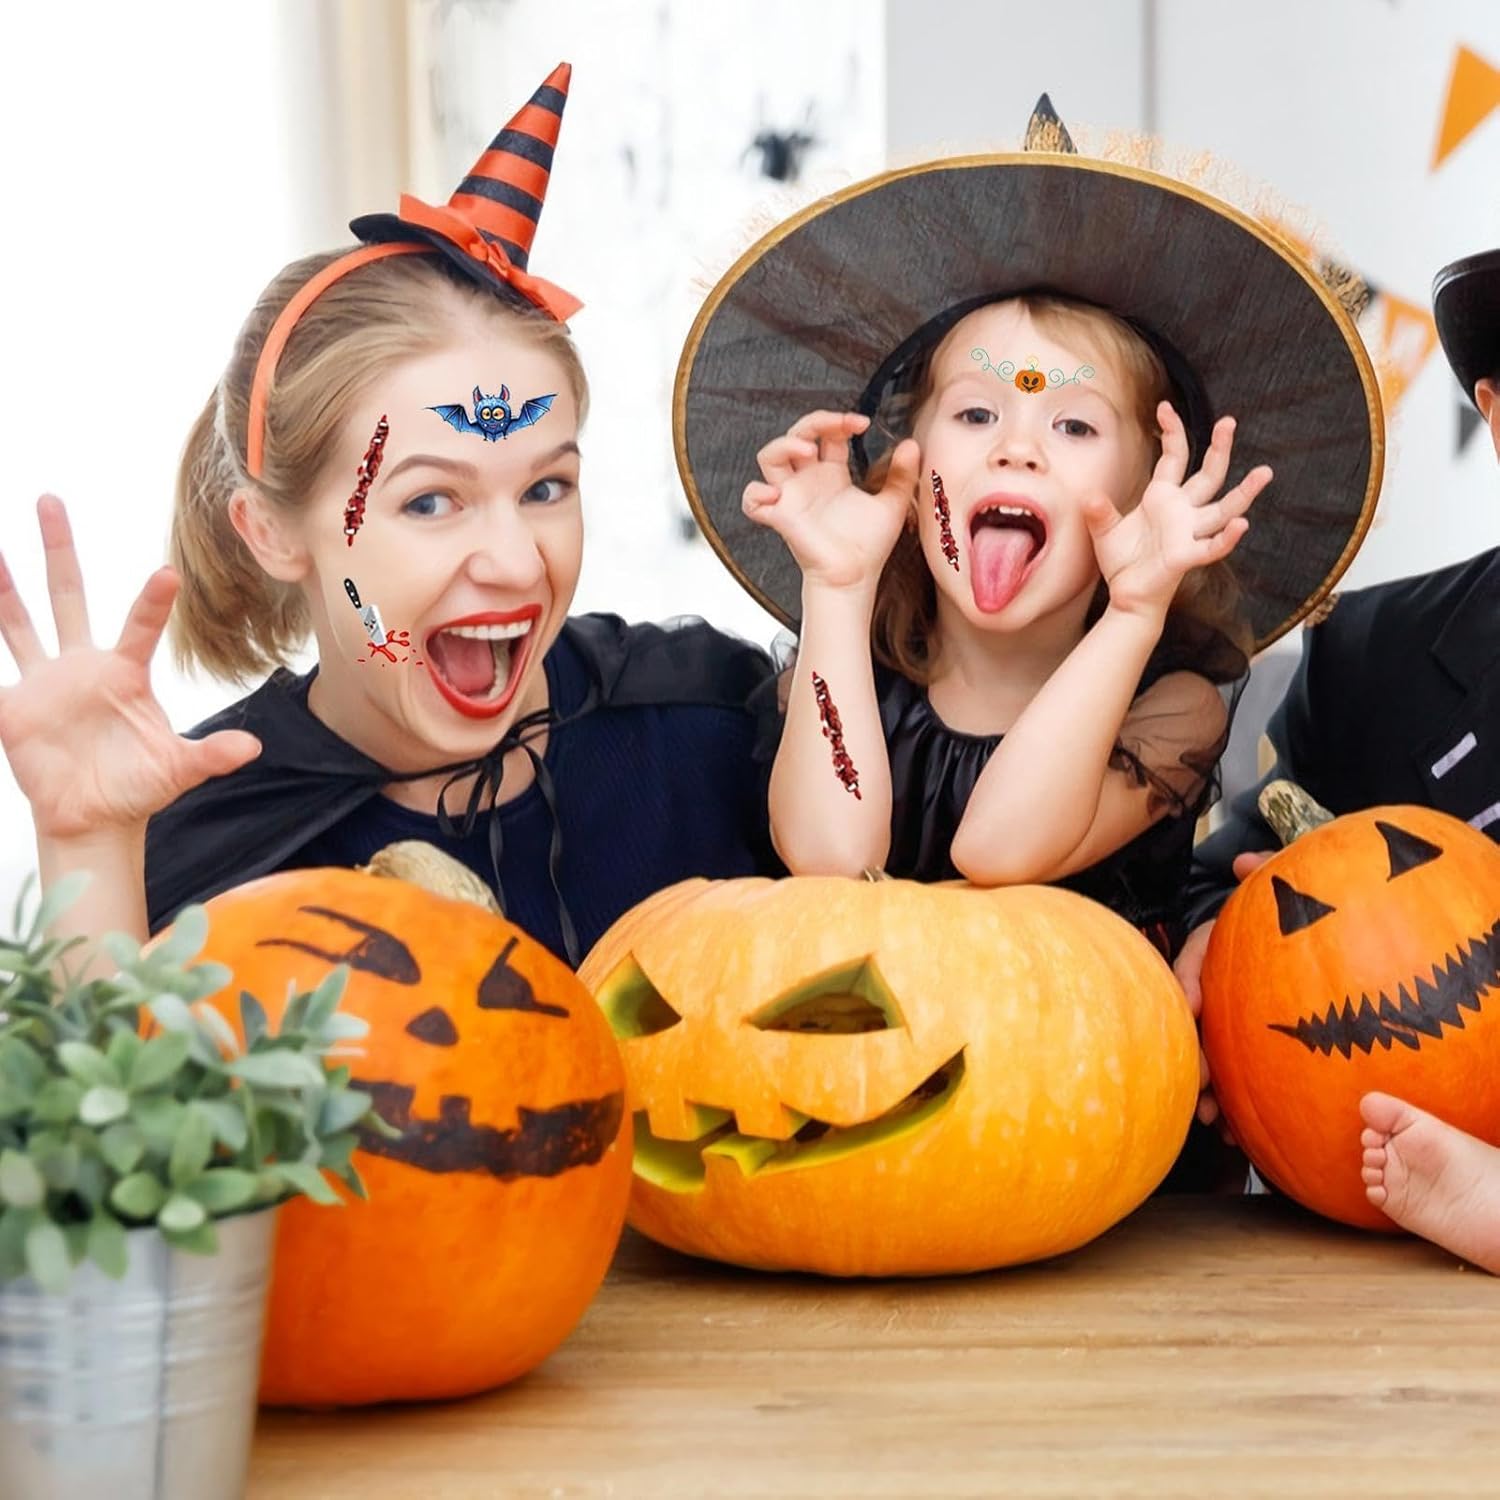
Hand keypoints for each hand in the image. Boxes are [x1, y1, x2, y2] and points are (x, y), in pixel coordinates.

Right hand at [0, 496, 261, 841]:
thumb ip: (212, 755)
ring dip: (2, 586)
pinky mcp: (12, 709)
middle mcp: (81, 666)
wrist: (95, 818)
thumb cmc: (139, 787)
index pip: (138, 627)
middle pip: (66, 594)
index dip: (152, 603)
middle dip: (58, 548)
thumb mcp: (178, 770)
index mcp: (124, 673)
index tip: (169, 573)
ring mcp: (43, 682)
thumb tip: (253, 748)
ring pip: (19, 622)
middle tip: (50, 498)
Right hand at [742, 411, 920, 593]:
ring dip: (784, 445)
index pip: (827, 434)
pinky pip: (753, 502)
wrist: (855, 578)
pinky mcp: (781, 517)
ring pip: (770, 457)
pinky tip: (774, 493)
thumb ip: (902, 475)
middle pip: (796, 435)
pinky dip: (756, 494)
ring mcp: (792, 497)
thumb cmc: (868, 546)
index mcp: (832, 474)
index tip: (862, 423)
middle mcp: (808, 480)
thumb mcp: (893, 504)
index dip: (839, 421)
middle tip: (839, 425)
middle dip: (815, 422)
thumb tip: (912, 445)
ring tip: (808, 449)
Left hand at [1084, 403, 1272, 621]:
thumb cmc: (1123, 562)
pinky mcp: (1187, 556)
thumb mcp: (1104, 531)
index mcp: (1163, 498)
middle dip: (1220, 448)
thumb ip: (1098, 512)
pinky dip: (1227, 537)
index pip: (1174, 457)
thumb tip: (1088, 495)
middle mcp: (1183, 512)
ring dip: (1245, 492)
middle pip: (1209, 475)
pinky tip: (1241, 524)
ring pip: (1224, 508)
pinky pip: (1212, 546)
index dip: (1173, 433)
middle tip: (1229, 421)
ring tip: (1265, 472)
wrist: (1127, 596)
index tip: (1165, 407)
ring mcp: (1189, 532)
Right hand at [1173, 849, 1271, 1137]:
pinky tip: (1236, 1134)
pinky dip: (1232, 1109)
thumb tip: (1246, 862)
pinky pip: (1234, 1084)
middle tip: (1200, 1087)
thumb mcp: (1275, 891)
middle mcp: (1214, 992)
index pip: (1192, 967)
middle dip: (1192, 1059)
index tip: (1195, 1012)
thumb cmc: (1281, 917)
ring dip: (1206, 1093)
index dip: (1188, 990)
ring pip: (1207, 1061)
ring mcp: (1228, 1025)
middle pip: (1192, 1027)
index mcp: (1214, 953)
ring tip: (1212, 1119)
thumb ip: (1266, 875)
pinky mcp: (1249, 1054)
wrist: (1313, 939)